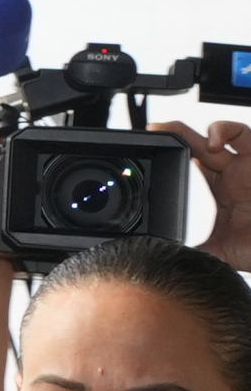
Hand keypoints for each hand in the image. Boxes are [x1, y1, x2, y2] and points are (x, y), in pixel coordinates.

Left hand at [152, 118, 250, 268]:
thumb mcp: (215, 251)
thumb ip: (188, 252)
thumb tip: (157, 261)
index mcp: (221, 190)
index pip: (193, 164)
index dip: (172, 155)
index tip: (150, 153)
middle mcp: (234, 174)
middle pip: (201, 146)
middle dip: (176, 133)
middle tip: (154, 129)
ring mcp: (247, 165)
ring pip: (222, 135)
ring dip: (197, 130)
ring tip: (178, 132)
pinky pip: (244, 135)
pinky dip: (225, 132)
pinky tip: (211, 145)